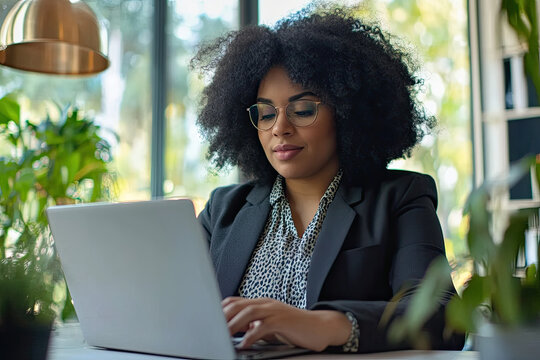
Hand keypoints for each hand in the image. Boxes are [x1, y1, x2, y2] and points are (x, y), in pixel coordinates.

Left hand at [222, 297, 350, 351]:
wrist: (320, 327)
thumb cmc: (294, 328)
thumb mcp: (270, 325)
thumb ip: (254, 325)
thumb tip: (236, 332)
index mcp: (261, 303)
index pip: (235, 302)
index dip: (220, 311)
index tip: (208, 321)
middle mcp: (266, 303)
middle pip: (238, 305)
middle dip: (222, 317)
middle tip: (210, 329)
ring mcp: (274, 310)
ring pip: (248, 312)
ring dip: (233, 324)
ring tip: (222, 336)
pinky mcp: (283, 321)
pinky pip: (263, 326)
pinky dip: (251, 335)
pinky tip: (244, 344)